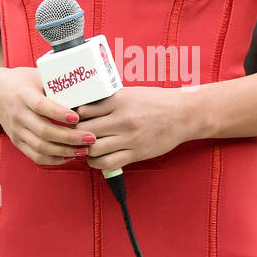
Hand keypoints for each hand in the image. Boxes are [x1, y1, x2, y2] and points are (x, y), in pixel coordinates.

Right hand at [0, 67, 94, 166]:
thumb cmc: (22, 82)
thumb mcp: (37, 76)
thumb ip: (57, 83)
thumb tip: (86, 89)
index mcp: (24, 95)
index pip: (41, 106)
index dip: (59, 113)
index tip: (77, 117)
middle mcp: (18, 114)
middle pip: (44, 131)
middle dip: (70, 137)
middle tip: (91, 138)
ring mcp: (16, 131)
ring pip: (41, 147)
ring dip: (65, 151)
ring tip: (84, 150)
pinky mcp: (17, 142)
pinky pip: (35, 156)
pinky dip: (54, 159)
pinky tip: (69, 156)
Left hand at [73, 85, 196, 172]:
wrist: (183, 114)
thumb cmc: (156, 101)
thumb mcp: (130, 93)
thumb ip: (108, 100)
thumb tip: (84, 107)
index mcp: (119, 101)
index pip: (83, 110)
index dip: (74, 116)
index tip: (73, 119)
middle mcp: (122, 119)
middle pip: (84, 130)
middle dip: (76, 134)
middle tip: (74, 135)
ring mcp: (129, 138)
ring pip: (93, 148)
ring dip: (85, 150)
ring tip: (84, 147)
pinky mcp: (136, 153)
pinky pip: (108, 163)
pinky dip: (96, 162)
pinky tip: (95, 157)